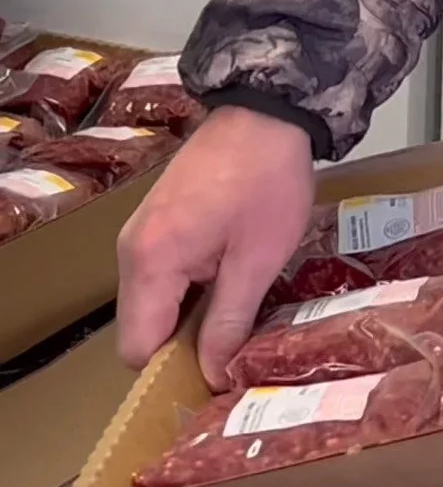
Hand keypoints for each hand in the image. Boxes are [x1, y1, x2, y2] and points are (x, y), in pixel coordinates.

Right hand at [117, 106, 315, 386]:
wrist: (267, 109)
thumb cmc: (267, 181)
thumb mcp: (258, 259)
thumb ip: (229, 321)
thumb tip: (211, 376)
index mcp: (150, 262)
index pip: (137, 348)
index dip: (172, 370)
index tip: (214, 375)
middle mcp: (131, 250)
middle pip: (141, 327)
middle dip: (180, 346)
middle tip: (231, 349)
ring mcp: (140, 232)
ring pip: (152, 302)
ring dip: (187, 316)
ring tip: (235, 317)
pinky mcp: (157, 221)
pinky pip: (161, 276)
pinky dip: (187, 290)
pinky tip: (228, 283)